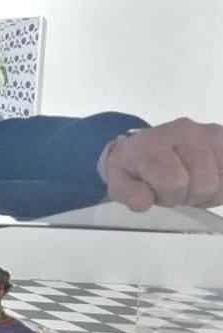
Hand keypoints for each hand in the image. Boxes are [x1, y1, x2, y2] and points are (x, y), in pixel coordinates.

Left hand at [104, 118, 222, 210]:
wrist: (147, 147)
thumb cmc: (135, 167)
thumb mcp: (119, 181)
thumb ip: (128, 193)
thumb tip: (143, 202)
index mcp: (155, 141)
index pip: (174, 182)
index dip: (166, 195)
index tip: (155, 189)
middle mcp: (186, 131)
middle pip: (202, 185)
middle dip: (185, 196)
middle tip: (171, 187)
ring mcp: (211, 134)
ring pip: (221, 185)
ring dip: (203, 193)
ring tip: (186, 183)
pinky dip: (219, 189)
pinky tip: (203, 181)